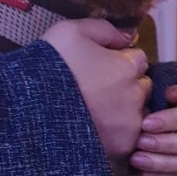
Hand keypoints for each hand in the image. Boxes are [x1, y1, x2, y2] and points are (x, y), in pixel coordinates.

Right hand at [43, 18, 150, 163]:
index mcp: (129, 66)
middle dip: (128, 86)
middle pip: (143, 86)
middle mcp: (137, 94)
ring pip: (139, 112)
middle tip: (102, 90)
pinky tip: (99, 129)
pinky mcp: (124, 145)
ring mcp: (132, 122)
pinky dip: (119, 133)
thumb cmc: (52, 66)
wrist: (33, 109)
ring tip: (99, 111)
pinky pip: (129, 136)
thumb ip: (105, 30)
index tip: (105, 66)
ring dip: (126, 110)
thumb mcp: (72, 32)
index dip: (122, 61)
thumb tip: (128, 37)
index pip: (139, 59)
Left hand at [130, 86, 176, 175]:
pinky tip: (145, 173)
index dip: (175, 120)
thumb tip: (173, 93)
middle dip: (170, 144)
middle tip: (140, 143)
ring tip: (137, 160)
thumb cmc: (166, 91)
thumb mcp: (168, 83)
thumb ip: (171, 87)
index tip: (146, 124)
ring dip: (166, 164)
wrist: (170, 106)